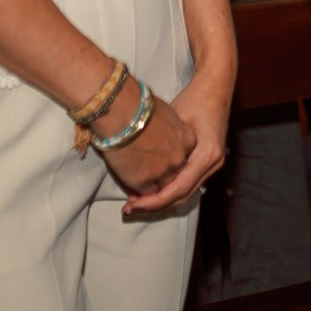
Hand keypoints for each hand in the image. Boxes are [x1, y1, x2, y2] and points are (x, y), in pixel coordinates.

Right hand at [94, 74, 196, 199]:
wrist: (121, 108)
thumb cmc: (139, 104)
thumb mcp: (166, 113)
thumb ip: (169, 129)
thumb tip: (160, 134)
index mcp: (190, 140)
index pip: (183, 161)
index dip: (171, 169)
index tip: (159, 174)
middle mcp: (181, 158)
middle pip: (177, 179)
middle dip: (163, 191)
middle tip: (148, 199)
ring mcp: (166, 170)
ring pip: (164, 192)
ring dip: (152, 201)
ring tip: (135, 206)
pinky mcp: (147, 180)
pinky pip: (147, 194)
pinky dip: (141, 200)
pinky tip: (131, 202)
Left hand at [122, 63, 232, 215]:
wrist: (216, 86)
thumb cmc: (195, 99)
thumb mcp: (175, 121)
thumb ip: (163, 147)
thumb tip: (138, 170)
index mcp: (207, 155)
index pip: (178, 189)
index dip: (154, 201)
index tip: (132, 205)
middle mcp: (213, 164)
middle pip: (182, 196)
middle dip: (155, 205)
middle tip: (129, 208)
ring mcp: (213, 164)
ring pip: (185, 192)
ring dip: (161, 199)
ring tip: (136, 201)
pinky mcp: (208, 161)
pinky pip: (188, 183)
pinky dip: (169, 189)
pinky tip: (152, 189)